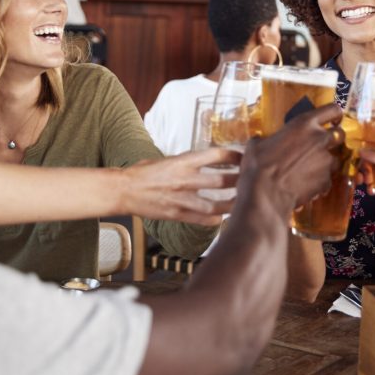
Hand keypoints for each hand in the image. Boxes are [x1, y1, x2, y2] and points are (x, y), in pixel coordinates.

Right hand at [122, 148, 241, 224]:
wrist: (123, 190)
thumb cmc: (142, 173)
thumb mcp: (167, 160)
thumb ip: (186, 162)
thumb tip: (204, 162)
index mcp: (182, 161)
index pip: (215, 155)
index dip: (234, 157)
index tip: (244, 159)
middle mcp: (184, 179)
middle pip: (220, 181)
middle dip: (239, 182)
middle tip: (251, 183)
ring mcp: (181, 199)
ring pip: (214, 205)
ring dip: (231, 204)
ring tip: (242, 203)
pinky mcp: (176, 214)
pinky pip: (201, 219)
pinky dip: (214, 219)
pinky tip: (222, 218)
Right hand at [239, 104, 342, 212]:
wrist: (264, 194)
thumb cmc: (258, 166)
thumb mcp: (257, 144)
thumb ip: (266, 139)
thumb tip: (260, 141)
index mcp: (304, 124)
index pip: (332, 110)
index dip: (335, 114)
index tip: (334, 119)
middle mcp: (319, 140)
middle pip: (340, 134)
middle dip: (334, 139)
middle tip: (321, 146)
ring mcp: (325, 161)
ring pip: (334, 159)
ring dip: (325, 163)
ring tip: (309, 170)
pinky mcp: (325, 181)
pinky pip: (326, 180)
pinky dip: (319, 183)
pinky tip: (306, 186)